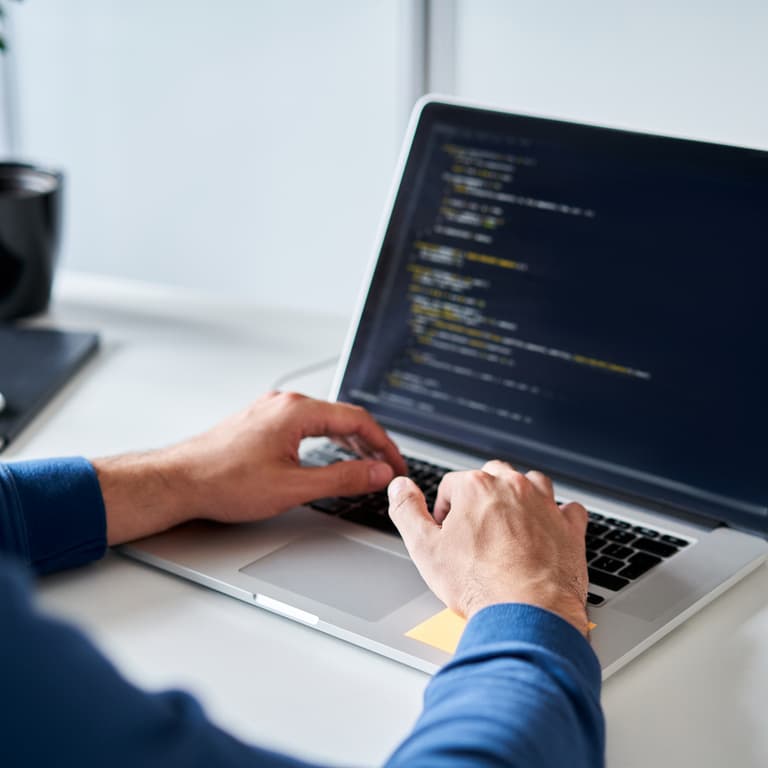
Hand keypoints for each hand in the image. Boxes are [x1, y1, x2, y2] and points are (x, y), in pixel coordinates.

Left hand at [95, 391, 406, 544]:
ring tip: (366, 462)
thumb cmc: (224, 482)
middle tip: (385, 467)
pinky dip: (326, 439)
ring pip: (324, 420)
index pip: (358, 420)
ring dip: (349, 440)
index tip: (395, 465)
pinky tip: (330, 454)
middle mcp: (285, 404)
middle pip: (343, 417)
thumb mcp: (293, 486)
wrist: (178, 481)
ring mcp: (271, 410)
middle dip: (370, 442)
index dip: (384, 444)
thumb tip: (377, 472)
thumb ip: (343, 478)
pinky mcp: (261, 422)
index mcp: (296, 411)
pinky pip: (306, 424)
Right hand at [387, 460, 589, 634]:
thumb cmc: (479, 585)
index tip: (447, 532)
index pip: (452, 484)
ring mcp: (545, 505)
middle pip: (492, 475)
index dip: (445, 509)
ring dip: (520, 496)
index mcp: (477, 487)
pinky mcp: (570, 528)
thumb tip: (400, 485)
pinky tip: (548, 530)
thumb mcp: (424, 548)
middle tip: (475, 527)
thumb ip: (407, 510)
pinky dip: (559, 515)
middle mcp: (513, 488)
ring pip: (532, 482)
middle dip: (481, 495)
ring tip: (509, 523)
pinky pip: (569, 508)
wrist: (527, 615)